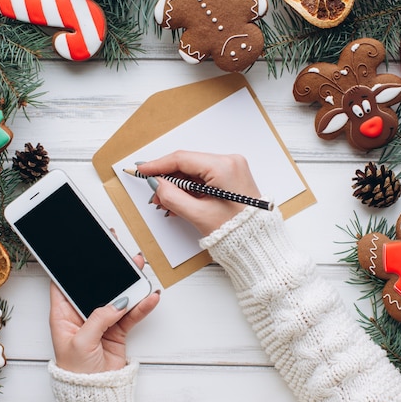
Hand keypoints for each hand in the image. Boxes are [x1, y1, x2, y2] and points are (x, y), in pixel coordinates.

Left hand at [49, 253, 159, 373]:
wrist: (93, 391)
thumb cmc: (75, 371)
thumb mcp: (80, 342)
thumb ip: (98, 319)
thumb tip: (116, 303)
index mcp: (63, 314)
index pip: (65, 283)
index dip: (72, 267)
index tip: (83, 251)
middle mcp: (82, 313)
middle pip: (95, 285)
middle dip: (108, 270)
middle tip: (118, 254)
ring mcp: (101, 320)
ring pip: (117, 296)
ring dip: (129, 284)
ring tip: (138, 270)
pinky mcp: (117, 329)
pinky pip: (131, 313)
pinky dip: (141, 305)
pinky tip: (149, 297)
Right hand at [137, 151, 261, 235]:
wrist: (258, 243)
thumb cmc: (236, 231)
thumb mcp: (198, 215)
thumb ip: (172, 196)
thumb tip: (156, 184)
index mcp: (224, 166)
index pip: (182, 159)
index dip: (158, 165)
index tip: (142, 170)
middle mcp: (230, 162)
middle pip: (188, 165)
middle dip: (168, 180)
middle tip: (154, 196)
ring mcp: (232, 168)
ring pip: (194, 172)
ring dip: (178, 187)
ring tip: (165, 204)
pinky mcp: (232, 177)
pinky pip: (204, 178)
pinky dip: (191, 189)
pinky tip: (180, 202)